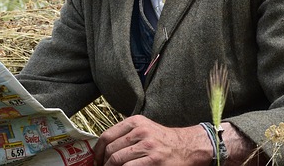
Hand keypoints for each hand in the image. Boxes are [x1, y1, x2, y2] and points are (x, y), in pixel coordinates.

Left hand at [93, 115, 210, 164]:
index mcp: (135, 122)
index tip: (96, 160)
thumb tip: (105, 147)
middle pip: (111, 149)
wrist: (186, 147)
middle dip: (103, 162)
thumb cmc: (163, 140)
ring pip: (117, 159)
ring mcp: (147, 145)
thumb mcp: (144, 128)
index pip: (107, 135)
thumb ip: (126, 133)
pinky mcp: (153, 160)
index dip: (98, 150)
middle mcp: (140, 131)